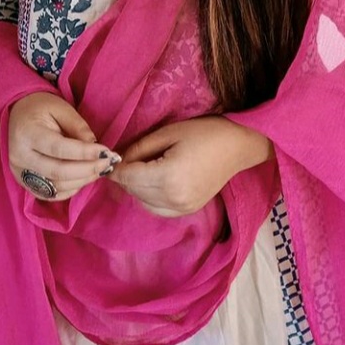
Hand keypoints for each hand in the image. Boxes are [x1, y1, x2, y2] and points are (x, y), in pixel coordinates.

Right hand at [8, 92, 119, 201]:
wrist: (18, 114)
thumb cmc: (41, 108)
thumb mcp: (61, 108)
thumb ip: (79, 127)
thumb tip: (95, 148)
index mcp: (27, 133)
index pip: (58, 148)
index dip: (84, 153)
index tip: (106, 152)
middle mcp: (19, 156)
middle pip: (57, 171)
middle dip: (87, 170)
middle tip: (108, 164)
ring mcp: (20, 173)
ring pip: (55, 186)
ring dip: (82, 181)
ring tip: (100, 170)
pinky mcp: (24, 183)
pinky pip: (50, 194)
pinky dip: (70, 189)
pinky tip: (84, 178)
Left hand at [109, 116, 272, 217]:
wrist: (237, 146)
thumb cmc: (204, 132)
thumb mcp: (168, 133)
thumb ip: (140, 149)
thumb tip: (119, 160)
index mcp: (168, 177)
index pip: (129, 178)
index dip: (115, 169)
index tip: (108, 159)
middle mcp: (173, 199)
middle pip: (134, 191)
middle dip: (125, 177)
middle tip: (123, 160)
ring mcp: (182, 209)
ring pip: (143, 202)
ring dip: (136, 187)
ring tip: (138, 168)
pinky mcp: (188, 211)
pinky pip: (157, 209)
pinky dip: (148, 197)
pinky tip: (152, 181)